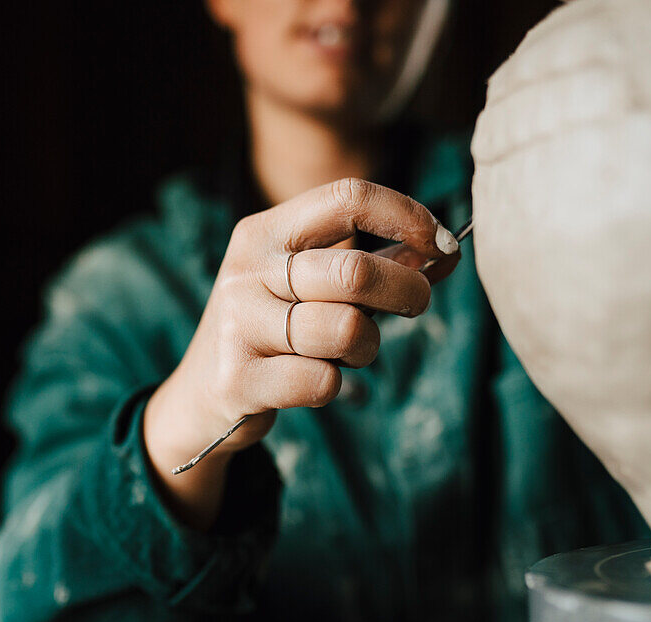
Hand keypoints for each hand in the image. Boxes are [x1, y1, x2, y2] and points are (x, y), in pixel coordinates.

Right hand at [144, 178, 459, 529]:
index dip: (407, 216)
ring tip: (353, 351)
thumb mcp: (315, 286)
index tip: (442, 243)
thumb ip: (378, 265)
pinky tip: (316, 380)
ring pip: (346, 329)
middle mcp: (248, 270)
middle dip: (407, 290)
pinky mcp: (240, 380)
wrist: (202, 395)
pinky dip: (335, 383)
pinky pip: (323, 379)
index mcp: (265, 231)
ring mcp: (239, 324)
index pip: (348, 197)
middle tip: (417, 304)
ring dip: (368, 346)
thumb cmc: (276, 330)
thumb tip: (449, 252)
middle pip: (356, 271)